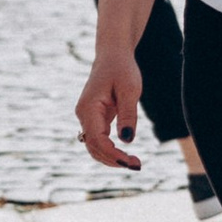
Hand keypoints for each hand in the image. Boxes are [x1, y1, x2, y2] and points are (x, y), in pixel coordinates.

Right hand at [76, 49, 144, 169]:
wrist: (113, 55)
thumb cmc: (122, 69)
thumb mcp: (130, 90)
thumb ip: (128, 115)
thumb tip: (127, 140)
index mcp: (89, 108)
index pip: (97, 140)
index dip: (113, 155)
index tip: (131, 163)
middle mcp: (83, 115)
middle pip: (93, 147)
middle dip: (113, 160)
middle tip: (137, 165)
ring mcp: (87, 117)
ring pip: (94, 147)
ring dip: (111, 158)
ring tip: (134, 162)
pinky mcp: (94, 118)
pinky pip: (99, 140)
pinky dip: (110, 150)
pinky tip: (126, 155)